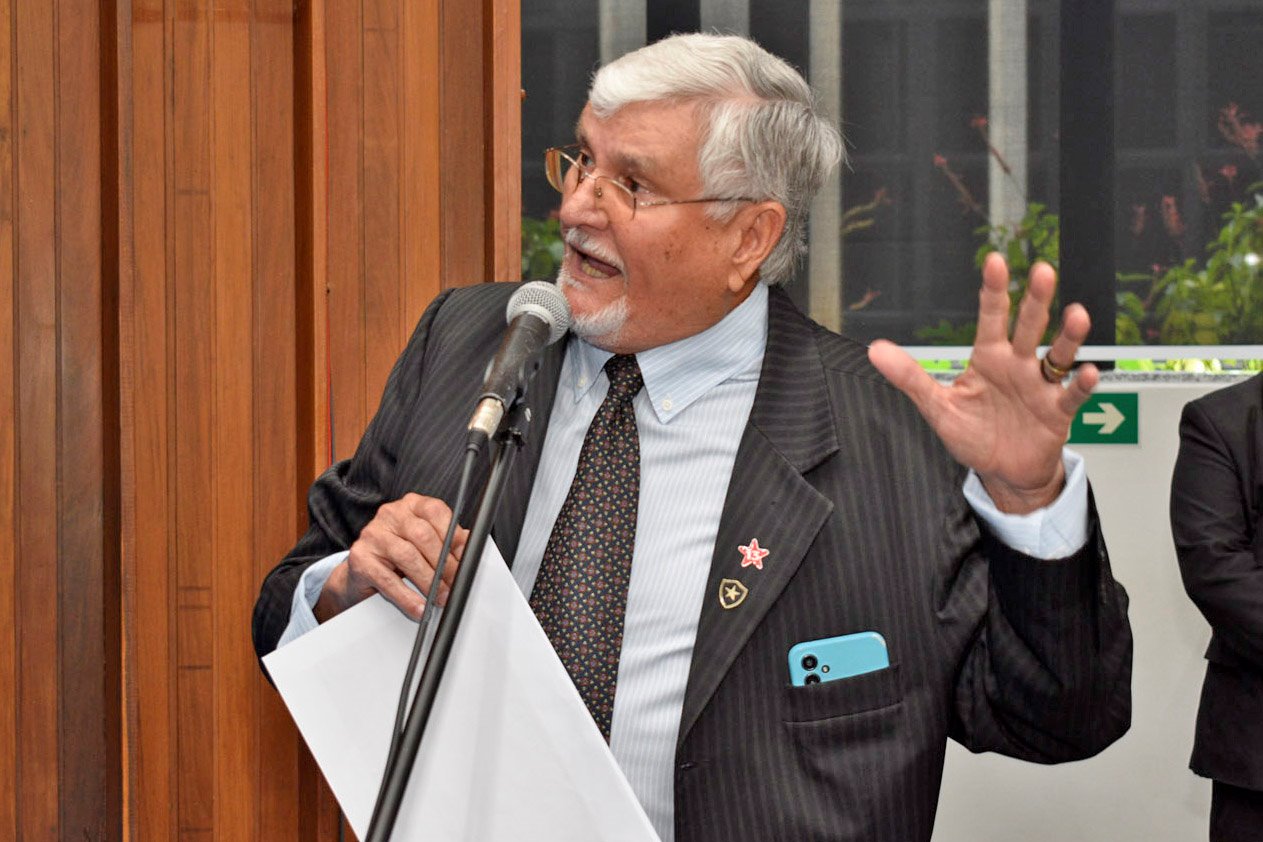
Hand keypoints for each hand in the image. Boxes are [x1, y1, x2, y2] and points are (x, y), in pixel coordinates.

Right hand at [314, 493, 468, 621]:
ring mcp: (373, 535)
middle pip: (423, 536)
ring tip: (440, 597)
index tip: (464, 556)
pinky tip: (419, 607)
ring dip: (429, 581)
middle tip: (454, 584)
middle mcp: (391, 515)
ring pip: (407, 557)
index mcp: (411, 505)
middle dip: (444, 564)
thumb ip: (446, 541)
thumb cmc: (397, 555)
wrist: (361, 573)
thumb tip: (470, 547)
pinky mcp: (361, 559)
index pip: (436, 512)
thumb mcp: (423, 542)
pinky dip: (407, 597)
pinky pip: (388, 580)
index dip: (453, 535)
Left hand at [868, 253, 1098, 513]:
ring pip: (1058, 354)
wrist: (1004, 472)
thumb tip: (875, 350)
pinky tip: (1088, 372)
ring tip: (1077, 315)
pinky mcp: (1057, 412)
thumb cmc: (973, 436)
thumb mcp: (937, 407)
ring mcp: (1040, 386)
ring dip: (1068, 335)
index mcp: (988, 359)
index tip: (996, 261)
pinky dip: (1082, 385)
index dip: (994, 290)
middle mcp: (1018, 365)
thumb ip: (910, 378)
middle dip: (1036, 300)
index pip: (991, 318)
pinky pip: (1072, 395)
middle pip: (1029, 327)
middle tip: (1043, 271)